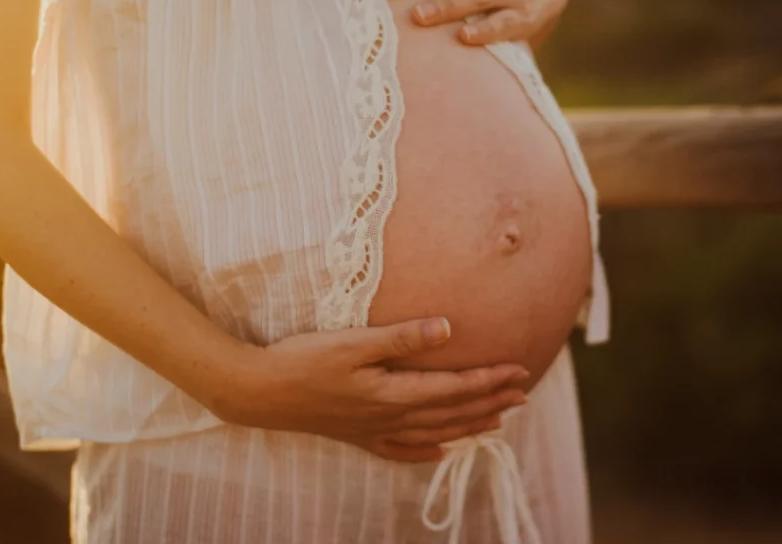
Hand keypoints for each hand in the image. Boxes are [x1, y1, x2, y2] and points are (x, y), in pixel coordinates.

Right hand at [216, 317, 528, 462]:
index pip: (454, 388)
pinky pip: (400, 450)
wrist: (258, 393)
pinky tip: (439, 453)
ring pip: (433, 433)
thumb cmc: (304, 361)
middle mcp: (389, 418)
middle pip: (451, 413)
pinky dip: (424, 452)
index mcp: (393, 393)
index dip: (489, 379)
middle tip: (523, 394)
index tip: (520, 370)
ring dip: (468, 426)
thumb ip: (402, 337)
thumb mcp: (354, 342)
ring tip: (497, 420)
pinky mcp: (355, 435)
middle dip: (490, 402)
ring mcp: (373, 430)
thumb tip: (448, 329)